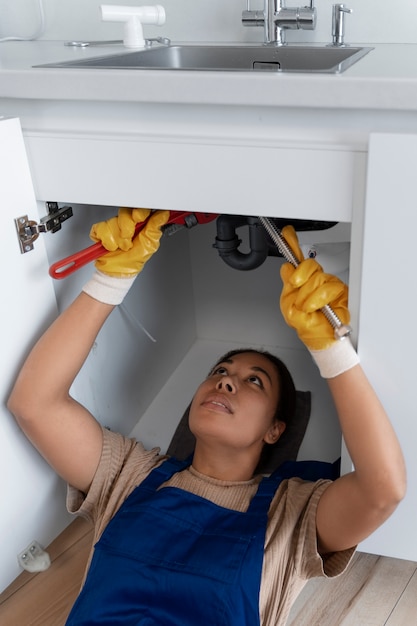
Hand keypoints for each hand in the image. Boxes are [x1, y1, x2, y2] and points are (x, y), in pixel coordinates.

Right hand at [90, 208, 169, 276]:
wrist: (118, 272)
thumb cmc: (134, 260)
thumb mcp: (150, 245)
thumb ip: (155, 228)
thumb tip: (164, 215)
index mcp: (139, 224)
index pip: (139, 208)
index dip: (138, 211)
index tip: (139, 218)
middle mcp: (126, 223)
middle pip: (124, 213)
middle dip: (127, 228)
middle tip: (129, 239)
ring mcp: (112, 226)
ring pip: (112, 223)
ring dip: (118, 240)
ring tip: (122, 247)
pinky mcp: (100, 231)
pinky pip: (101, 229)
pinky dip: (108, 242)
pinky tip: (112, 247)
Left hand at [279, 225, 349, 350]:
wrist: (321, 339)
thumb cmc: (307, 325)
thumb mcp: (290, 308)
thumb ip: (288, 288)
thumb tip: (287, 269)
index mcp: (300, 281)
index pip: (297, 259)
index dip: (292, 243)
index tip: (287, 233)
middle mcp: (315, 280)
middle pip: (308, 265)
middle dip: (299, 279)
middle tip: (297, 289)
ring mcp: (328, 284)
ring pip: (317, 278)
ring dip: (308, 296)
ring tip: (307, 308)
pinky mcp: (340, 291)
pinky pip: (328, 288)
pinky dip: (318, 300)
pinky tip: (316, 308)